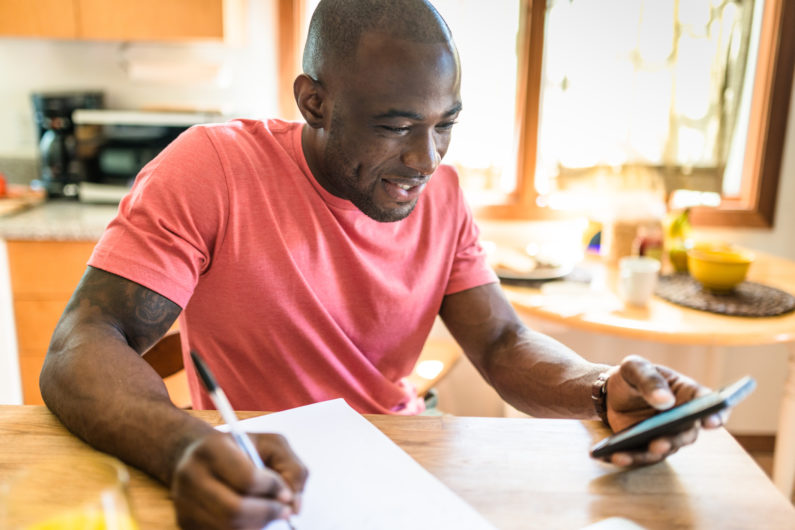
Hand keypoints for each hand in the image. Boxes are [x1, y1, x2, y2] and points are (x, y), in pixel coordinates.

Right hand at [171, 430, 307, 528]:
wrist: (195, 456)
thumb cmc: (238, 449)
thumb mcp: (270, 444)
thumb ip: (292, 468)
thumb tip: (295, 505)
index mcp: (212, 449)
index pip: (247, 479)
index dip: (274, 489)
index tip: (287, 493)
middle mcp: (191, 477)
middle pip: (235, 510)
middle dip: (267, 513)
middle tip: (284, 511)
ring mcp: (184, 503)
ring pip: (228, 528)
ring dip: (257, 525)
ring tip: (269, 514)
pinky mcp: (185, 523)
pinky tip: (252, 520)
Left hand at [601, 355, 726, 466]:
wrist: (612, 391)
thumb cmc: (633, 375)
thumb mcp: (635, 367)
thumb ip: (650, 380)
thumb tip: (665, 400)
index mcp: (688, 393)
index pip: (709, 403)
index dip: (716, 413)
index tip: (711, 422)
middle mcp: (684, 419)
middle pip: (687, 434)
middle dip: (673, 441)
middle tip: (658, 444)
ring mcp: (668, 436)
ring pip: (663, 449)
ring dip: (646, 454)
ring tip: (624, 454)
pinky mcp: (650, 448)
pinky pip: (641, 456)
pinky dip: (626, 457)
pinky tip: (610, 456)